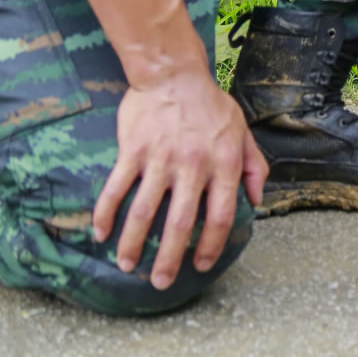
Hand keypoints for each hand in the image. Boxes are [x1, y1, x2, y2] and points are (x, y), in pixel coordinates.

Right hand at [92, 70, 268, 291]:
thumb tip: (257, 201)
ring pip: (143, 211)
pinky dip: (106, 214)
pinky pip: (116, 188)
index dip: (211, 246)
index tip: (202, 266)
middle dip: (169, 259)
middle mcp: (193, 166)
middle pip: (179, 224)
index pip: (220, 216)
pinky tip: (100, 234)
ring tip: (127, 265)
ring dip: (133, 243)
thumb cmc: (211, 105)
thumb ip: (255, 167)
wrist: (174, 74)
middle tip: (161, 283)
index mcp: (224, 164)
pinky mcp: (132, 151)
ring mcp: (160, 159)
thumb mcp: (243, 132)